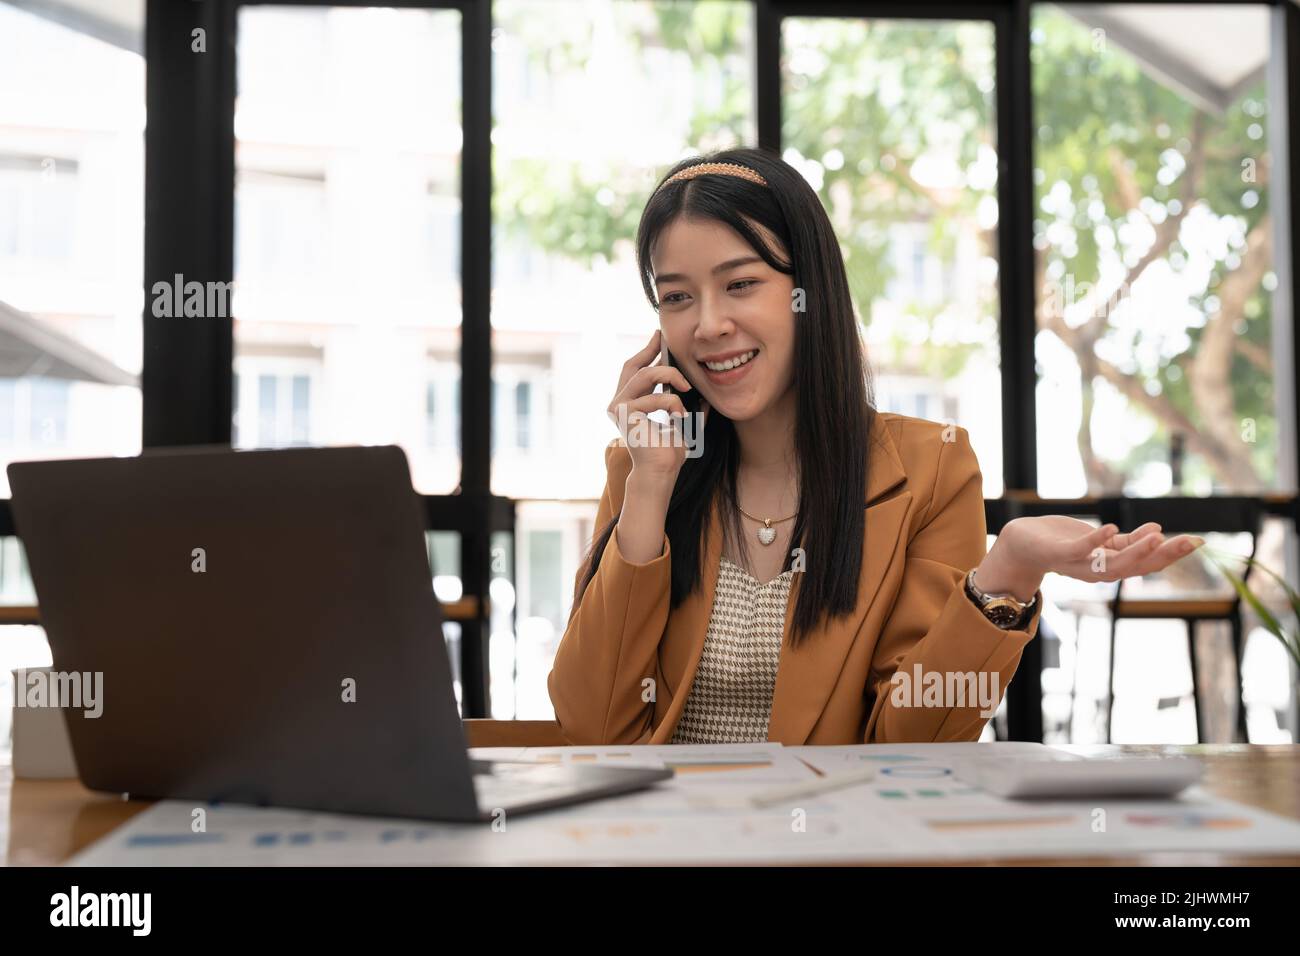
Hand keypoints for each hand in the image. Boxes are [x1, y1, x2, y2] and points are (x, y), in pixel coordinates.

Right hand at [607, 329, 709, 483]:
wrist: (661, 473)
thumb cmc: (669, 452)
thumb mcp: (682, 421)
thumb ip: (689, 404)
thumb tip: (705, 390)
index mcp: (628, 403)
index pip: (634, 370)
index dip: (646, 351)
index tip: (658, 337)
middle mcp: (618, 403)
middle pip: (632, 366)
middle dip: (650, 350)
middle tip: (665, 341)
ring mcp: (619, 408)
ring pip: (644, 375)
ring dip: (669, 377)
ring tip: (686, 387)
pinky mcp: (625, 415)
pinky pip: (653, 398)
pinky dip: (671, 403)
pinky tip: (681, 415)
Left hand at [975, 516, 1204, 600]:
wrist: (1023, 542)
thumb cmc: (1064, 541)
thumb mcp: (1100, 541)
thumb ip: (1127, 541)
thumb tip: (1160, 531)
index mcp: (1110, 567)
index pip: (1146, 564)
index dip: (1172, 554)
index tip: (1198, 542)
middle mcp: (1097, 572)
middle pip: (1136, 567)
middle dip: (1164, 555)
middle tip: (1190, 541)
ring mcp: (1078, 564)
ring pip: (1112, 564)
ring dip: (1136, 551)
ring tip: (1159, 535)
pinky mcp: (1059, 553)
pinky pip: (1080, 549)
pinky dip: (1096, 541)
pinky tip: (1113, 528)